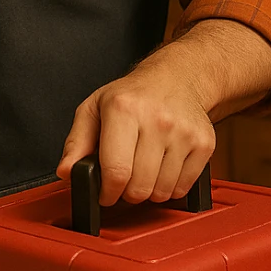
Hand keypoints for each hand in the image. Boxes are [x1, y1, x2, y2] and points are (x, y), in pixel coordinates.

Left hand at [55, 45, 216, 206]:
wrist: (176, 78)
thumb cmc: (131, 95)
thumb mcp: (94, 109)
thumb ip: (76, 142)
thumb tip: (66, 171)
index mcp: (123, 108)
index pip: (116, 170)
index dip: (107, 192)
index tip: (105, 193)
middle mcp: (157, 119)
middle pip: (139, 187)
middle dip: (127, 192)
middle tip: (124, 179)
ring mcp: (184, 132)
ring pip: (162, 192)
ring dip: (149, 190)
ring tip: (143, 170)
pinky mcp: (204, 143)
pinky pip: (183, 188)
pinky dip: (170, 187)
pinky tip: (163, 168)